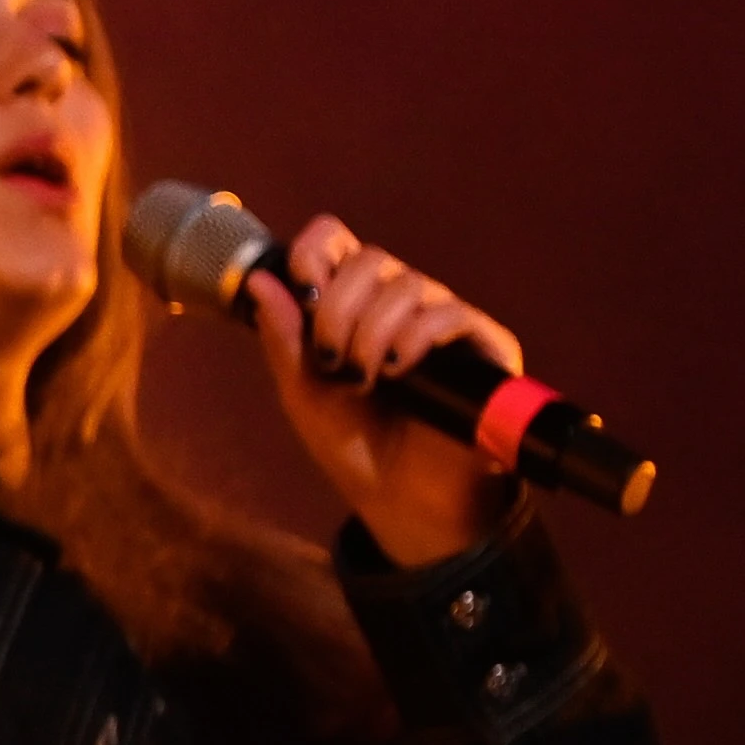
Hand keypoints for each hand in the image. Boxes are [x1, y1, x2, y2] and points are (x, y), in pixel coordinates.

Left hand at [241, 212, 529, 562]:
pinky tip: (398, 370)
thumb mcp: (303, 393)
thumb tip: (260, 282)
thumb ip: (283, 339)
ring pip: (407, 284)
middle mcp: (402, 304)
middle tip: (332, 360)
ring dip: (371, 330)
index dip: (316, 251)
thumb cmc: (354, 447)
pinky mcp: (484, 347)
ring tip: (364, 378)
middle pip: (370, 259)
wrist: (402, 500)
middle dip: (337, 309)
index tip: (303, 289)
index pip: (339, 244)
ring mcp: (444, 322)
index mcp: (356, 307)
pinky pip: (450, 313)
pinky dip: (414, 336)